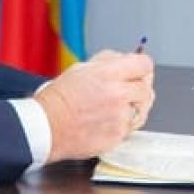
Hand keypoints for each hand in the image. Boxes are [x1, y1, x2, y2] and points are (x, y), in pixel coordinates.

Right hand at [36, 49, 156, 161]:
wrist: (47, 127)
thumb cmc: (59, 99)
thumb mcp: (81, 68)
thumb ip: (108, 61)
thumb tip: (126, 59)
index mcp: (109, 73)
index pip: (144, 65)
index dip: (141, 67)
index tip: (138, 72)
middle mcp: (118, 94)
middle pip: (147, 88)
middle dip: (138, 89)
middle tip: (126, 91)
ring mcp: (120, 116)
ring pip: (142, 110)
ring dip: (134, 107)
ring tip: (115, 108)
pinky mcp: (118, 135)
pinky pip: (131, 127)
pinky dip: (124, 124)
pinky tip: (108, 121)